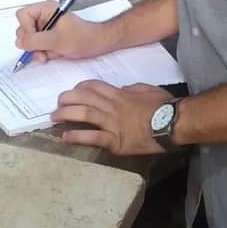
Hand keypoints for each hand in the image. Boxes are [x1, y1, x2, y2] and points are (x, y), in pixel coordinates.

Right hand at [14, 2, 114, 62]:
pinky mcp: (49, 38)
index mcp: (46, 9)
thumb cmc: (83, 37)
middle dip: (32, 43)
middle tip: (42, 49)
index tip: (36, 38)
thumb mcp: (56, 40)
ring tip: (50, 53)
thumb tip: (20, 42)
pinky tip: (54, 54)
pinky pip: (38, 47)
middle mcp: (44, 17)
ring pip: (30, 41)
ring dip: (38, 50)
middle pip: (24, 29)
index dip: (26, 28)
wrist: (97, 44)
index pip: (22, 15)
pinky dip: (44, 53)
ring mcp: (46, 28)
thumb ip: (35, 40)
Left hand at [51, 80, 173, 153]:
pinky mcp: (115, 140)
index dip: (81, 87)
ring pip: (84, 114)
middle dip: (68, 98)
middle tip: (58, 102)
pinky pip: (92, 137)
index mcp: (120, 94)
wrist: (172, 123)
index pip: (95, 86)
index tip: (74, 90)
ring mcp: (112, 123)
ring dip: (66, 114)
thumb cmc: (164, 106)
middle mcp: (112, 107)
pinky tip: (65, 136)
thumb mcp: (147, 90)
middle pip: (85, 98)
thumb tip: (121, 89)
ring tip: (54, 117)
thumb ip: (131, 89)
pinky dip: (77, 136)